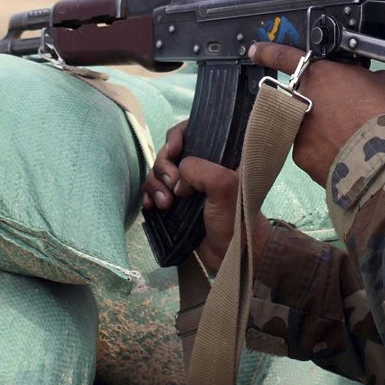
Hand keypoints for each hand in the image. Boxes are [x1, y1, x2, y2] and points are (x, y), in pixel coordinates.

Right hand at [140, 120, 269, 272]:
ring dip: (155, 185)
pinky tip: (151, 208)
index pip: (194, 129)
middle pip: (169, 152)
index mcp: (219, 155)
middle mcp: (202, 166)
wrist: (232, 255)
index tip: (174, 151)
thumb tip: (178, 176)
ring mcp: (188, 185)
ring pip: (159, 172)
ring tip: (164, 205)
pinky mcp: (177, 203)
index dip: (178, 135)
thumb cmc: (236, 219)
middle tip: (173, 188)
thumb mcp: (225, 187)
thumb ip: (201, 170)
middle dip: (164, 167)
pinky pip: (153, 191)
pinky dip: (148, 197)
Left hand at [248, 43, 384, 185]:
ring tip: (351, 137)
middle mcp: (301, 101)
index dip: (269, 52)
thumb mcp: (384, 82)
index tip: (256, 50)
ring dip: (323, 128)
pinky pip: (312, 149)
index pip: (286, 57)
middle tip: (343, 113)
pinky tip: (346, 154)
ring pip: (307, 125)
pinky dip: (325, 151)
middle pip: (302, 96)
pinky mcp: (302, 158)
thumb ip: (363, 77)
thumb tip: (361, 84)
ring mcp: (298, 132)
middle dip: (317, 102)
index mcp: (319, 75)